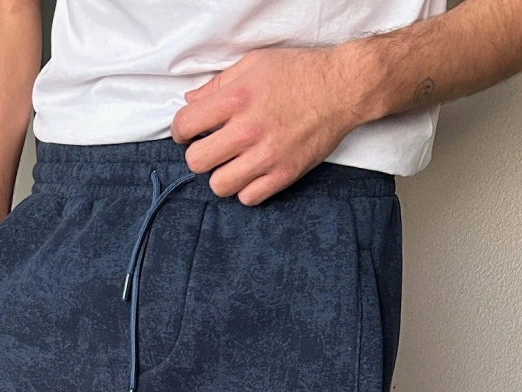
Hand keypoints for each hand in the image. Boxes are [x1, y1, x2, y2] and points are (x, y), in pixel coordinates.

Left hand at [170, 45, 370, 205]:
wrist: (341, 88)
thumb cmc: (298, 72)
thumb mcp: (254, 64)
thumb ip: (219, 84)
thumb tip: (190, 102)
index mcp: (237, 98)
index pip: (186, 125)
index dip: (180, 131)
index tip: (188, 133)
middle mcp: (249, 129)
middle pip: (197, 161)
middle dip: (198, 155)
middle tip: (210, 149)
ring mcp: (267, 156)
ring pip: (220, 185)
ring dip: (221, 176)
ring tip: (231, 164)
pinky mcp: (285, 174)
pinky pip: (248, 198)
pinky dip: (245, 189)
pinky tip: (251, 174)